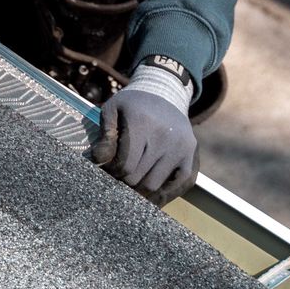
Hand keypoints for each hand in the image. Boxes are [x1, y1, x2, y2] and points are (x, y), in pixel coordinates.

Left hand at [89, 68, 200, 204]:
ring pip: (154, 185)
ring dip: (140, 188)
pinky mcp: (190, 157)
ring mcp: (180, 148)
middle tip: (118, 175)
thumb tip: (98, 159)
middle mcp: (164, 137)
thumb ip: (105, 134)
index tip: (108, 166)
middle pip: (137, 178)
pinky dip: (162, 194)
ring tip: (131, 180)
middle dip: (123, 180)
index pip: (125, 164)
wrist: (166, 95)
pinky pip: (177, 186)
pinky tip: (150, 192)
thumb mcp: (113, 109)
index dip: (112, 170)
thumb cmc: (133, 104)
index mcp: (142, 123)